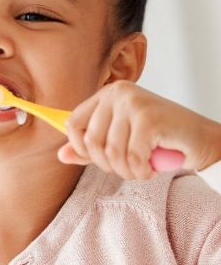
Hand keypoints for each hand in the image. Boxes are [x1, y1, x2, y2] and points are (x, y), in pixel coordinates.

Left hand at [57, 81, 220, 179]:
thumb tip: (61, 155)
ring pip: (111, 152)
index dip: (80, 148)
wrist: (203, 140)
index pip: (73, 122)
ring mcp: (134, 104)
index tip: (97, 159)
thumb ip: (90, 147)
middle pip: (91, 140)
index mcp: (107, 94)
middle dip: (107, 164)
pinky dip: (141, 171)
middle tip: (127, 168)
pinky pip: (132, 157)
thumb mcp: (120, 141)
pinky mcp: (149, 119)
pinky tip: (151, 169)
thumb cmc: (161, 139)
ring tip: (140, 170)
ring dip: (126, 170)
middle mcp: (118, 93)